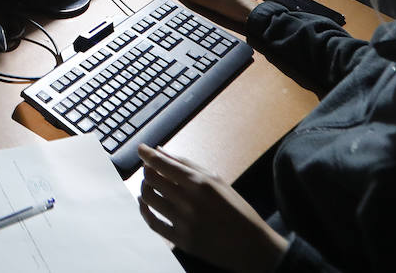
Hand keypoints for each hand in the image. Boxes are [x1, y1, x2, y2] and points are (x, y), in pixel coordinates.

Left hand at [137, 145, 288, 272]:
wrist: (253, 247)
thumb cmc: (237, 210)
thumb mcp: (217, 181)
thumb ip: (187, 164)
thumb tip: (160, 150)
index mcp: (200, 184)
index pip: (162, 164)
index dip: (147, 154)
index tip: (141, 149)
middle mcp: (190, 202)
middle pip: (152, 179)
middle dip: (147, 171)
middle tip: (150, 169)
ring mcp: (184, 223)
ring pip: (148, 198)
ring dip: (144, 188)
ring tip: (149, 185)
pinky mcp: (182, 240)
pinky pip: (152, 222)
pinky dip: (144, 210)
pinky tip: (146, 203)